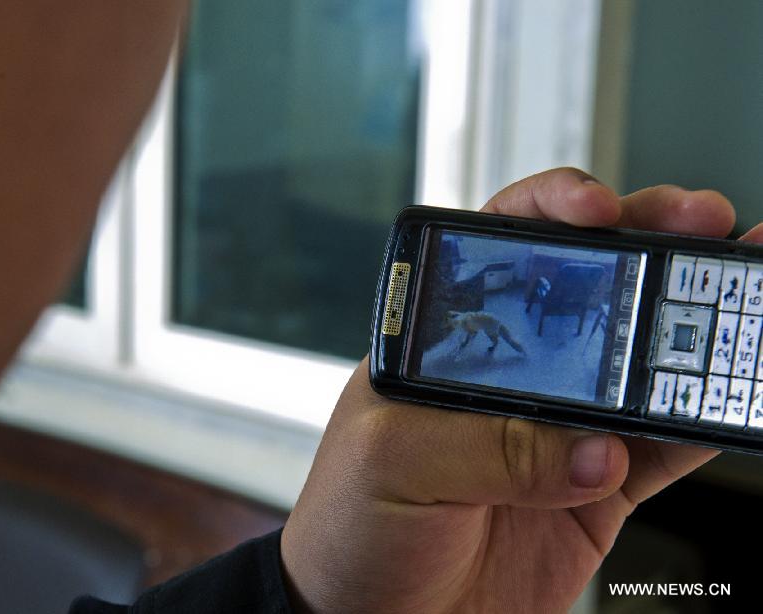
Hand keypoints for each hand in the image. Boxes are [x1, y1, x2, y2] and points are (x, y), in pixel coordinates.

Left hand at [281, 168, 755, 612]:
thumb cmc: (350, 527)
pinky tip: (731, 393)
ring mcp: (556, 429)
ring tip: (743, 296)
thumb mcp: (394, 465)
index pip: (499, 250)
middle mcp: (506, 375)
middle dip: (648, 247)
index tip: (598, 210)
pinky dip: (704, 422)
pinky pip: (662, 448)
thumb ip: (491, 447)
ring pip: (638, 363)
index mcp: (444, 344)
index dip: (553, 212)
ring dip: (693, 328)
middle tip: (702, 224)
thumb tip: (593, 449)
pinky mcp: (593, 490)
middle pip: (586, 290)